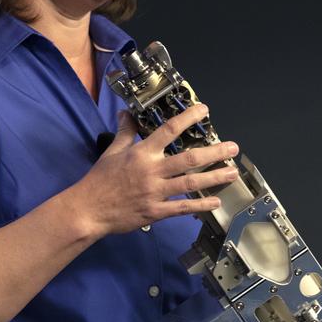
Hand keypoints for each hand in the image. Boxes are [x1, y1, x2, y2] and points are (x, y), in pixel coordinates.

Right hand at [66, 104, 238, 239]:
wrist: (89, 209)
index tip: (203, 110)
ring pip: (191, 183)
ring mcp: (156, 192)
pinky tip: (215, 201)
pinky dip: (200, 205)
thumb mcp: (112, 151)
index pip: (168, 130)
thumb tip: (126, 114)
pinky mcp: (156, 212)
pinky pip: (183, 208)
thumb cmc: (100, 181)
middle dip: (214, 152)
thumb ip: (125, 132)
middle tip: (232, 148)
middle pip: (189, 158)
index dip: (188, 118)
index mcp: (142, 153)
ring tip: (232, 173)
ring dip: (214, 177)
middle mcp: (152, 170)